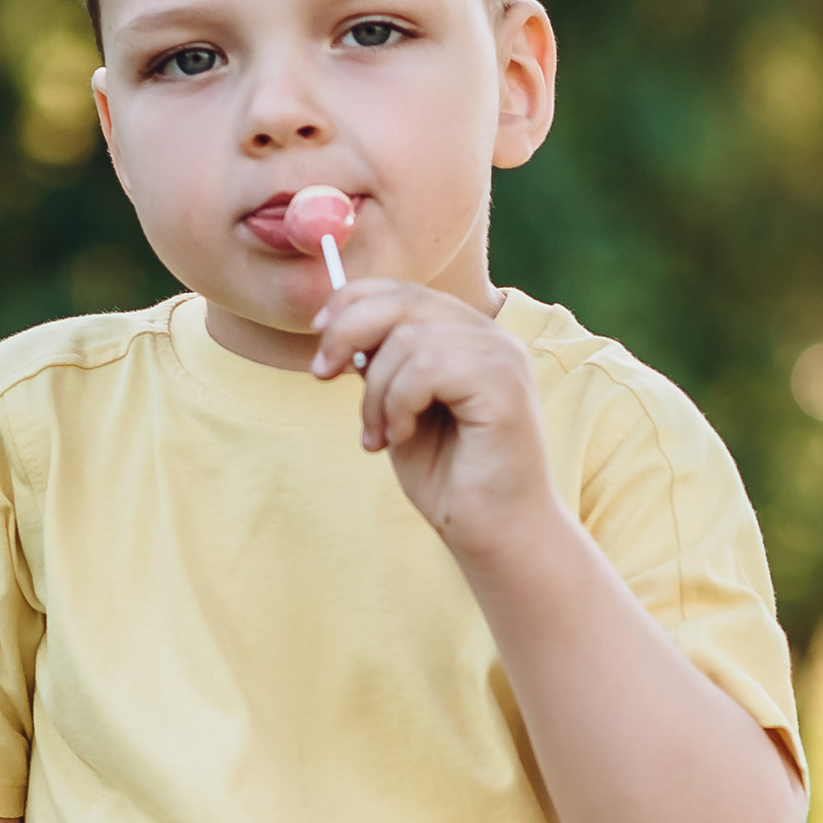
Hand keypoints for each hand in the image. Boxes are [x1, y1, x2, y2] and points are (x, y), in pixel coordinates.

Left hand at [310, 279, 556, 553]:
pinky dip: (399, 403)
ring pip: (408, 338)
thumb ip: (381, 363)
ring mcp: (502, 358)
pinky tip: (403, 436)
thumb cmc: (448, 476)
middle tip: (322, 374)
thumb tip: (336, 325)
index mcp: (469, 336)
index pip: (404, 290)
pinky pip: (427, 367)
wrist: (492, 533)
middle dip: (347, 332)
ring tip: (380, 434)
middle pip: (403, 300)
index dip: (352, 302)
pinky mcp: (504, 386)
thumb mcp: (399, 407)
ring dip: (376, 391)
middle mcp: (492, 337)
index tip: (318, 334)